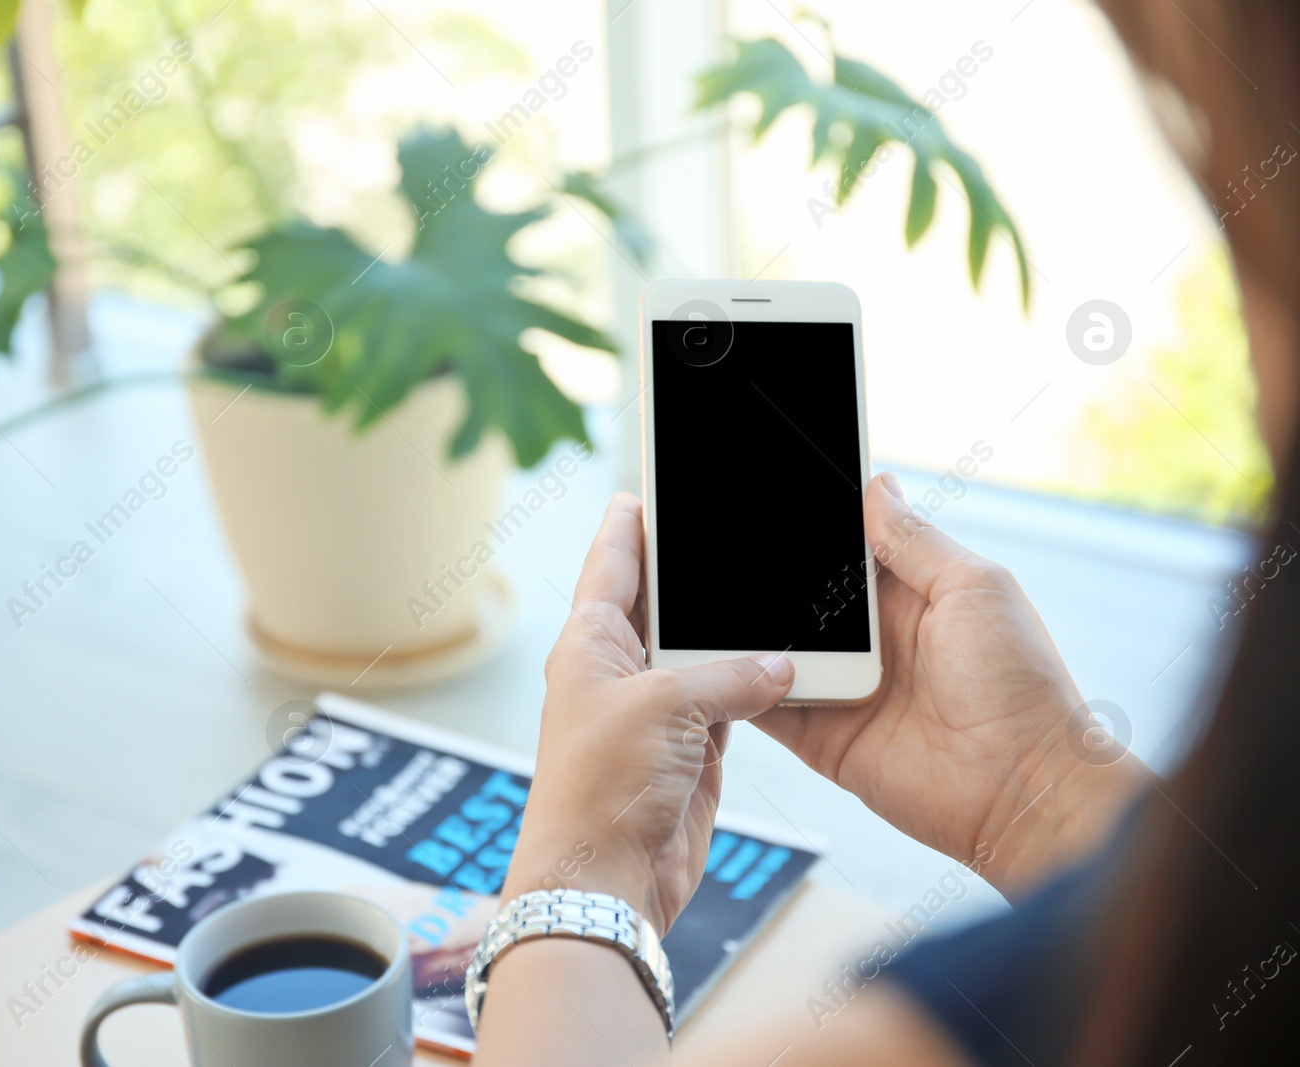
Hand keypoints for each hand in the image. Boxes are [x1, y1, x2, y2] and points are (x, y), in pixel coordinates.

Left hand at [503, 494, 794, 933]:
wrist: (604, 877)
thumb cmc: (603, 785)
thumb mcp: (666, 707)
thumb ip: (729, 675)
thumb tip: (777, 667)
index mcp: (590, 643)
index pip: (613, 563)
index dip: (632, 523)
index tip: (650, 488)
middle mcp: (619, 671)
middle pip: (663, 604)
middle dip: (697, 575)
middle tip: (733, 534)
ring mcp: (655, 713)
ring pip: (702, 655)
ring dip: (734, 636)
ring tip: (774, 593)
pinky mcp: (688, 751)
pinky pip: (729, 703)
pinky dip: (755, 687)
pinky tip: (784, 667)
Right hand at [751, 473, 1150, 893]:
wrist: (1024, 790)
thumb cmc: (1022, 688)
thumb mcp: (976, 589)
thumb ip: (915, 540)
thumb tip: (876, 483)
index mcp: (908, 595)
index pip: (844, 547)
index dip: (812, 523)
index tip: (769, 493)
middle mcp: (871, 640)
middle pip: (799, 595)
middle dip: (763, 575)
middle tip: (719, 547)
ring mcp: (843, 687)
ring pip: (773, 646)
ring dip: (744, 628)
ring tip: (701, 600)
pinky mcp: (822, 736)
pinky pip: (765, 705)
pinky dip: (737, 686)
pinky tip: (710, 662)